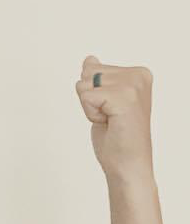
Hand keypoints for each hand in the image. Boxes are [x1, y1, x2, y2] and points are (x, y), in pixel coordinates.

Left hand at [75, 55, 155, 183]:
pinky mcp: (124, 98)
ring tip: (109, 120)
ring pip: (85, 86)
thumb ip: (97, 79)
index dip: (92, 95)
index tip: (110, 110)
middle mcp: (138, 75)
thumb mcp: (103, 102)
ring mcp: (133, 85)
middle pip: (87, 75)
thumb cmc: (116, 138)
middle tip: (109, 117)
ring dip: (90, 108)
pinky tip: (108, 123)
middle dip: (90, 100)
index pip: (92, 69)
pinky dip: (91, 114)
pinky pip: (86, 97)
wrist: (127, 164)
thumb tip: (89, 59)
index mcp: (138, 72)